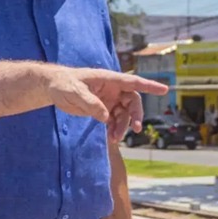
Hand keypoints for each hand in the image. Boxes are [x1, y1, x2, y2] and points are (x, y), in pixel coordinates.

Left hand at [47, 68, 167, 133]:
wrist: (53, 88)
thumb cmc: (63, 84)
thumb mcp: (74, 92)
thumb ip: (90, 103)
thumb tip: (106, 117)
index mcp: (108, 79)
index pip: (132, 82)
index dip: (149, 86)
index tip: (164, 89)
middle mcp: (112, 89)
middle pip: (132, 102)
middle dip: (135, 115)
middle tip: (135, 128)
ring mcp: (108, 99)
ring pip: (124, 114)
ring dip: (123, 126)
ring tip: (115, 138)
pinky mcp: (102, 109)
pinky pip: (114, 120)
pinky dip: (115, 129)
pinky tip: (111, 137)